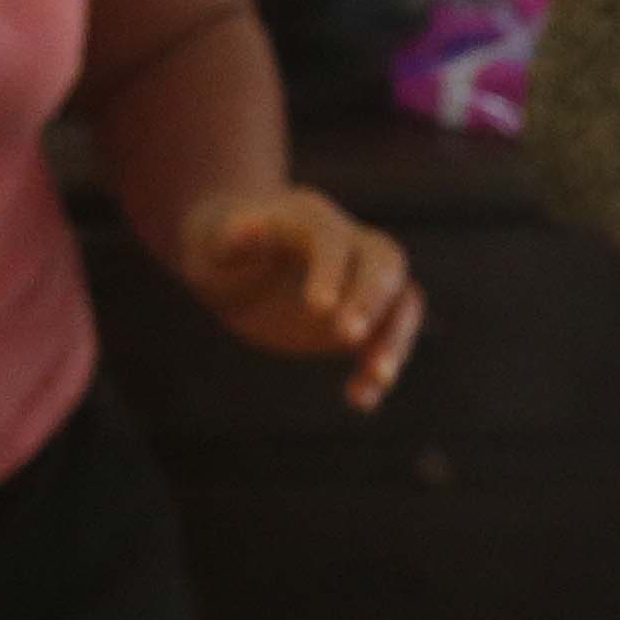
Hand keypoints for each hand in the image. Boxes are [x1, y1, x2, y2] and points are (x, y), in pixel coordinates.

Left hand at [176, 189, 422, 409]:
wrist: (239, 263)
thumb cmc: (223, 248)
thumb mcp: (215, 242)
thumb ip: (234, 239)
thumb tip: (240, 230)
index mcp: (313, 219)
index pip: (333, 239)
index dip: (330, 270)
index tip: (319, 308)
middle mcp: (351, 244)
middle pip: (384, 264)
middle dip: (372, 300)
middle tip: (346, 337)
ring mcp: (363, 282)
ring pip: (403, 302)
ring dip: (395, 339)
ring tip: (377, 378)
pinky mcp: (366, 318)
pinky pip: (389, 339)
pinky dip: (380, 368)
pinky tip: (360, 400)